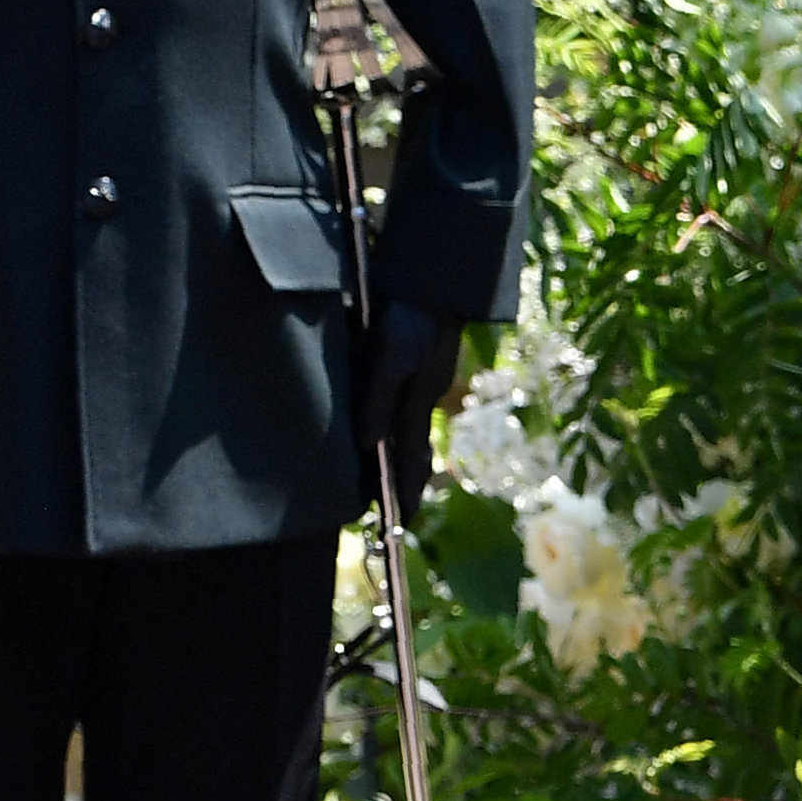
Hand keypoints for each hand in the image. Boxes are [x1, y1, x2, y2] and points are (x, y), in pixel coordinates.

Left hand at [354, 299, 464, 520]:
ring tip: (391, 482)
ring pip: (411, 429)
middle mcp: (424, 396)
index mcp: (419, 401)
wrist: (433, 276)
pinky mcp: (418, 365)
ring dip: (403, 459)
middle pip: (416, 449)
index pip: (411, 458)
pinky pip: (406, 408)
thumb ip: (378, 398)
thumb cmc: (409, 315)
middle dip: (408, 483)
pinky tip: (387, 430)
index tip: (401, 524)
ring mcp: (424, 381)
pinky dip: (398, 430)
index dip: (405, 492)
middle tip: (398, 513)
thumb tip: (369, 446)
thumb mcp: (390, 355)